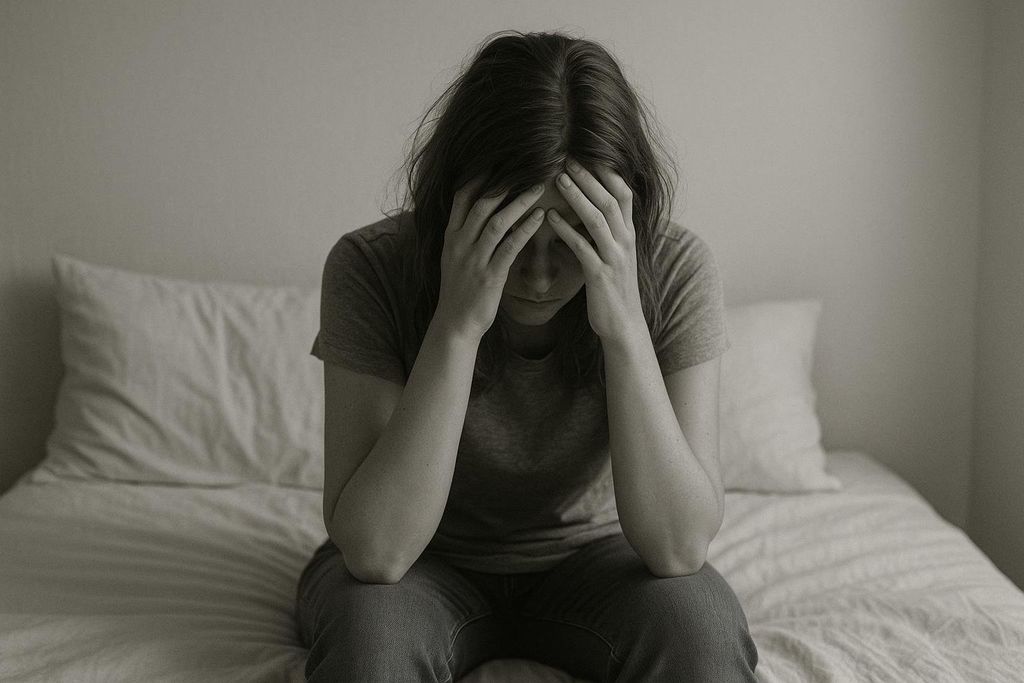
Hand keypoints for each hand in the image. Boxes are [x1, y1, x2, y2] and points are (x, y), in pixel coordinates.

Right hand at [433, 178, 545, 342]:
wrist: (455, 324)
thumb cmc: (460, 290)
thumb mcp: (455, 257)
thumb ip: (465, 234)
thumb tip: (482, 212)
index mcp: (451, 236)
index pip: (463, 196)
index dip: (481, 176)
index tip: (500, 159)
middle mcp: (460, 243)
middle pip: (482, 203)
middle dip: (505, 182)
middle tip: (527, 165)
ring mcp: (474, 259)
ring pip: (497, 221)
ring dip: (519, 201)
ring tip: (539, 186)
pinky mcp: (489, 275)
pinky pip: (509, 247)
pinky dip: (525, 229)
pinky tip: (539, 217)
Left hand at [547, 159, 646, 348]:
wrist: (623, 326)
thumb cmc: (612, 290)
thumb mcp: (612, 256)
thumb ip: (603, 234)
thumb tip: (583, 213)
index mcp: (628, 234)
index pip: (623, 193)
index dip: (607, 172)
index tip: (588, 153)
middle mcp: (625, 242)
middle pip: (611, 200)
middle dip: (590, 177)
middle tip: (568, 157)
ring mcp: (615, 258)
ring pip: (599, 219)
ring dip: (578, 196)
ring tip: (558, 178)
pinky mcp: (601, 276)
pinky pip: (583, 248)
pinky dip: (567, 230)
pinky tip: (550, 218)